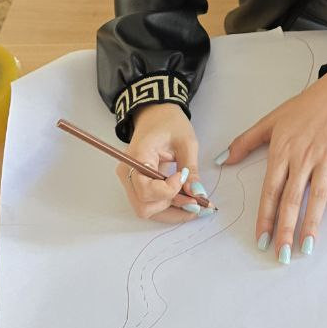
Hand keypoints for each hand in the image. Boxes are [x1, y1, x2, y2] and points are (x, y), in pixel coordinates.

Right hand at [117, 103, 206, 222]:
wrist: (157, 115)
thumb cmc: (170, 123)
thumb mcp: (186, 142)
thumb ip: (191, 169)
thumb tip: (198, 194)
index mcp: (137, 156)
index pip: (146, 188)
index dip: (168, 190)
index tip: (183, 176)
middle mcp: (128, 172)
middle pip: (144, 206)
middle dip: (171, 207)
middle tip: (195, 200)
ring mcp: (130, 181)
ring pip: (146, 210)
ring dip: (171, 212)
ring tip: (193, 203)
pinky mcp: (137, 186)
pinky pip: (150, 205)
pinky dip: (168, 209)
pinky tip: (185, 204)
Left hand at [221, 70, 326, 262]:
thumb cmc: (303, 107)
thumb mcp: (271, 120)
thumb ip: (245, 141)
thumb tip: (222, 160)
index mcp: (282, 152)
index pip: (271, 190)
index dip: (265, 216)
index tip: (261, 239)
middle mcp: (303, 158)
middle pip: (292, 199)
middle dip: (286, 229)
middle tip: (282, 255)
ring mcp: (326, 158)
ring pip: (318, 195)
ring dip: (313, 222)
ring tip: (307, 247)